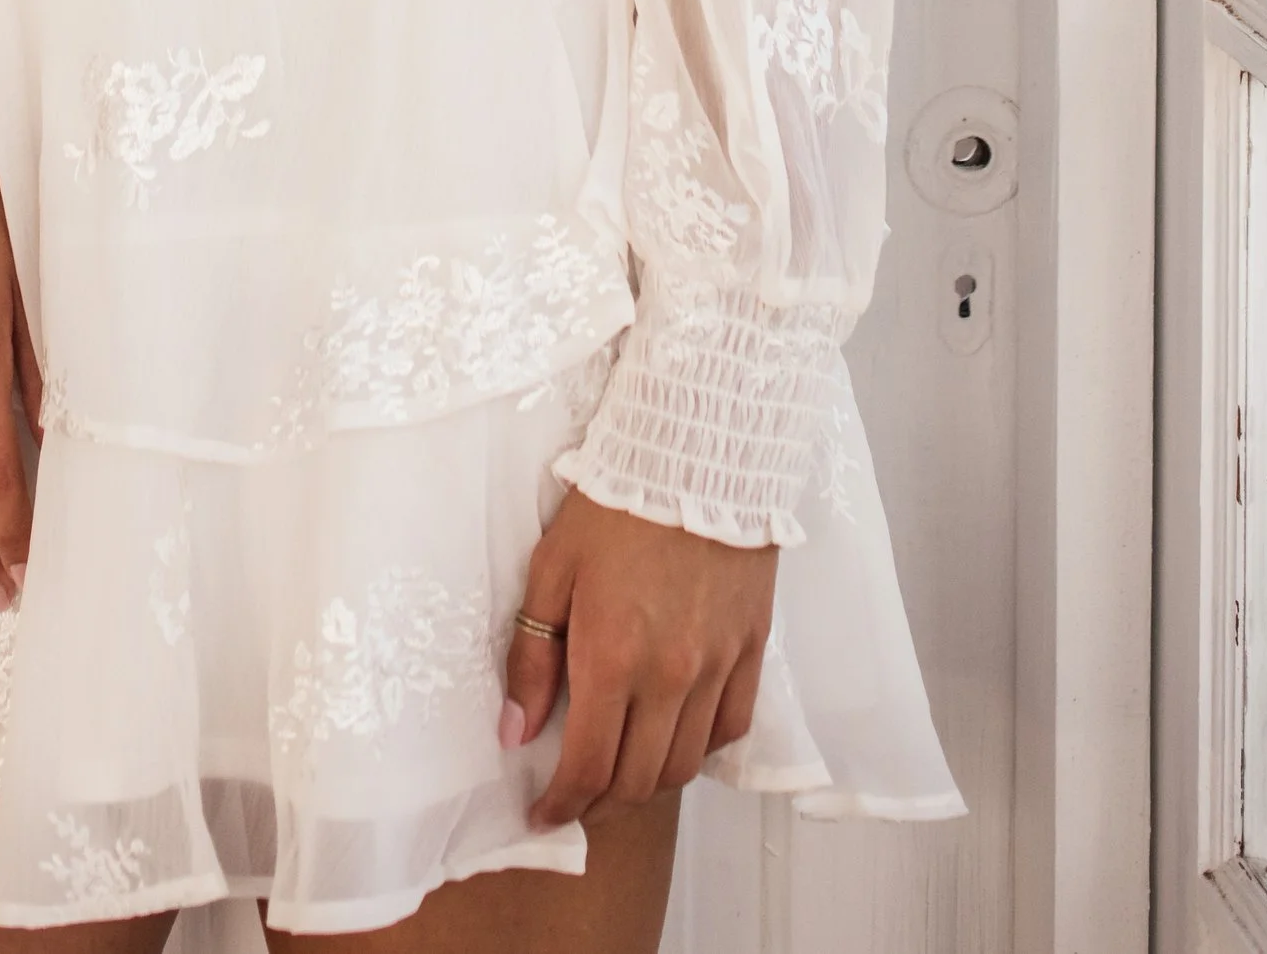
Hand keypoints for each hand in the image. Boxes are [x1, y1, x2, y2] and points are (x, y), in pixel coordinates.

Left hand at [503, 489, 776, 825]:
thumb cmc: (615, 503)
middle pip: (638, 779)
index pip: (588, 766)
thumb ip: (532, 654)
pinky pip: (730, 728)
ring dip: (648, 780)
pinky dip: (701, 747)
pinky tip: (675, 732)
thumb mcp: (553, 567)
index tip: (544, 814)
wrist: (697, 451)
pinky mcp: (751, 650)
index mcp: (612, 656)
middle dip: (600, 801)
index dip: (562, 804)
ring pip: (684, 764)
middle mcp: (669, 676)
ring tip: (621, 768)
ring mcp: (717, 666)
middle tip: (577, 795)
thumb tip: (514, 732)